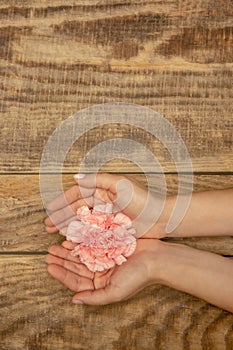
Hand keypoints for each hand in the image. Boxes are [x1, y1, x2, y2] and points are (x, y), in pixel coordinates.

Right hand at [44, 173, 166, 237]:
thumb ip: (97, 180)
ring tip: (54, 231)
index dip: (63, 201)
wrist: (161, 217)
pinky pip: (91, 231)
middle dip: (62, 215)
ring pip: (82, 221)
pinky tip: (71, 239)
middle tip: (47, 224)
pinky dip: (80, 234)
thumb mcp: (120, 184)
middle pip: (77, 208)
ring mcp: (106, 215)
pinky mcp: (111, 228)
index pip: (78, 194)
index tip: (50, 208)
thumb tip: (76, 177)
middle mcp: (102, 201)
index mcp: (103, 189)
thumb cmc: (142, 198)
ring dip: (68, 225)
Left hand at [45, 238, 162, 304]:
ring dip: (68, 251)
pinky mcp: (109, 245)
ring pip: (82, 255)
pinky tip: (71, 239)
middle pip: (77, 267)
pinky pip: (91, 243)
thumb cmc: (138, 277)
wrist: (156, 257)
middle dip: (62, 261)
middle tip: (48, 254)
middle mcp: (102, 273)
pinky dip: (81, 242)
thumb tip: (75, 301)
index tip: (49, 266)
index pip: (77, 281)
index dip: (62, 274)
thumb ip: (95, 298)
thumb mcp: (115, 292)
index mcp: (102, 285)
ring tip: (55, 246)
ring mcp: (105, 258)